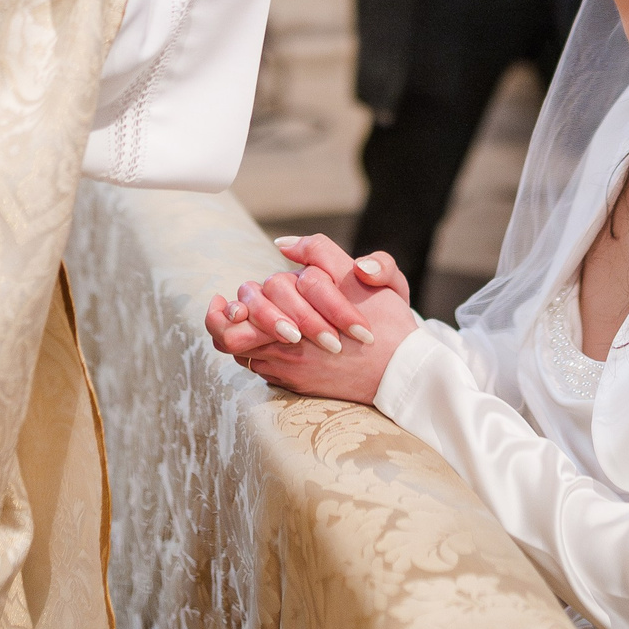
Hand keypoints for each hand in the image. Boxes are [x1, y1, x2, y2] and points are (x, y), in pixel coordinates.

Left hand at [202, 234, 416, 404]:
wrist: (404, 370)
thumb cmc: (383, 320)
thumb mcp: (355, 275)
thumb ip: (318, 251)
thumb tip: (282, 243)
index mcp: (293, 319)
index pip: (235, 320)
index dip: (223, 313)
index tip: (227, 302)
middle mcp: (285, 350)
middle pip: (232, 343)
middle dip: (226, 325)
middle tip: (232, 312)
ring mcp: (291, 372)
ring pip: (247, 356)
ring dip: (247, 338)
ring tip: (252, 324)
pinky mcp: (301, 385)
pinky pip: (267, 370)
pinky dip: (265, 352)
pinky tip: (278, 338)